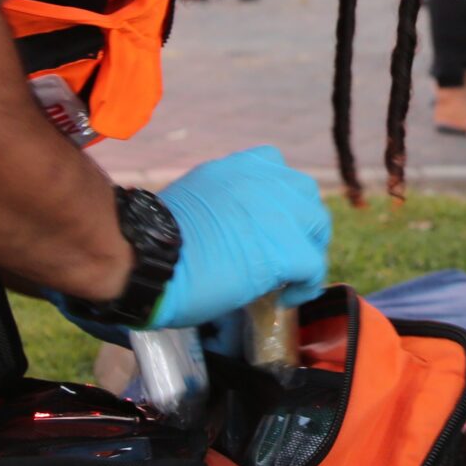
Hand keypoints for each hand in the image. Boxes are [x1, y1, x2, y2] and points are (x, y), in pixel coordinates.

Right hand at [64, 147, 328, 332]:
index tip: (268, 225)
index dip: (279, 200)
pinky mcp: (287, 249)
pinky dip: (305, 286)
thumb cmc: (156, 236)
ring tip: (289, 276)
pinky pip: (314, 268)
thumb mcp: (195, 198)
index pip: (277, 169)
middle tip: (284, 253)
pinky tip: (285, 298)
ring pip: (317, 227)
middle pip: (305, 196)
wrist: (148, 256)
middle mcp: (265, 180)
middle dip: (300, 224)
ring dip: (307, 251)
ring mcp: (280, 212)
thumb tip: (232, 225)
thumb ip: (223, 202)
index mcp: (239, 166)